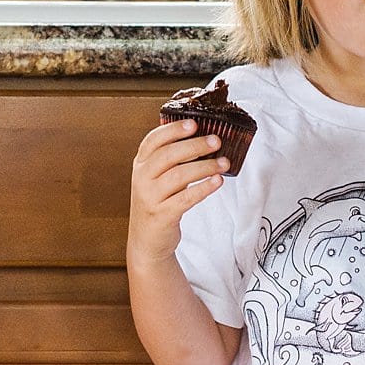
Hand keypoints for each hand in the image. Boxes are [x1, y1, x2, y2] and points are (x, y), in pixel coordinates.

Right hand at [128, 118, 227, 262]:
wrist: (147, 240)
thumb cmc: (156, 203)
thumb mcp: (155, 178)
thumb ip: (170, 158)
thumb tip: (199, 136)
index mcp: (141, 164)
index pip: (153, 140)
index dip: (173, 129)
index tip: (193, 124)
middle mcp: (142, 179)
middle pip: (168, 155)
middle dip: (195, 146)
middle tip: (216, 141)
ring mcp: (150, 198)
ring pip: (179, 176)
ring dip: (205, 166)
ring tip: (223, 163)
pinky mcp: (162, 215)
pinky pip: (186, 198)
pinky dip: (203, 188)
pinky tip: (217, 181)